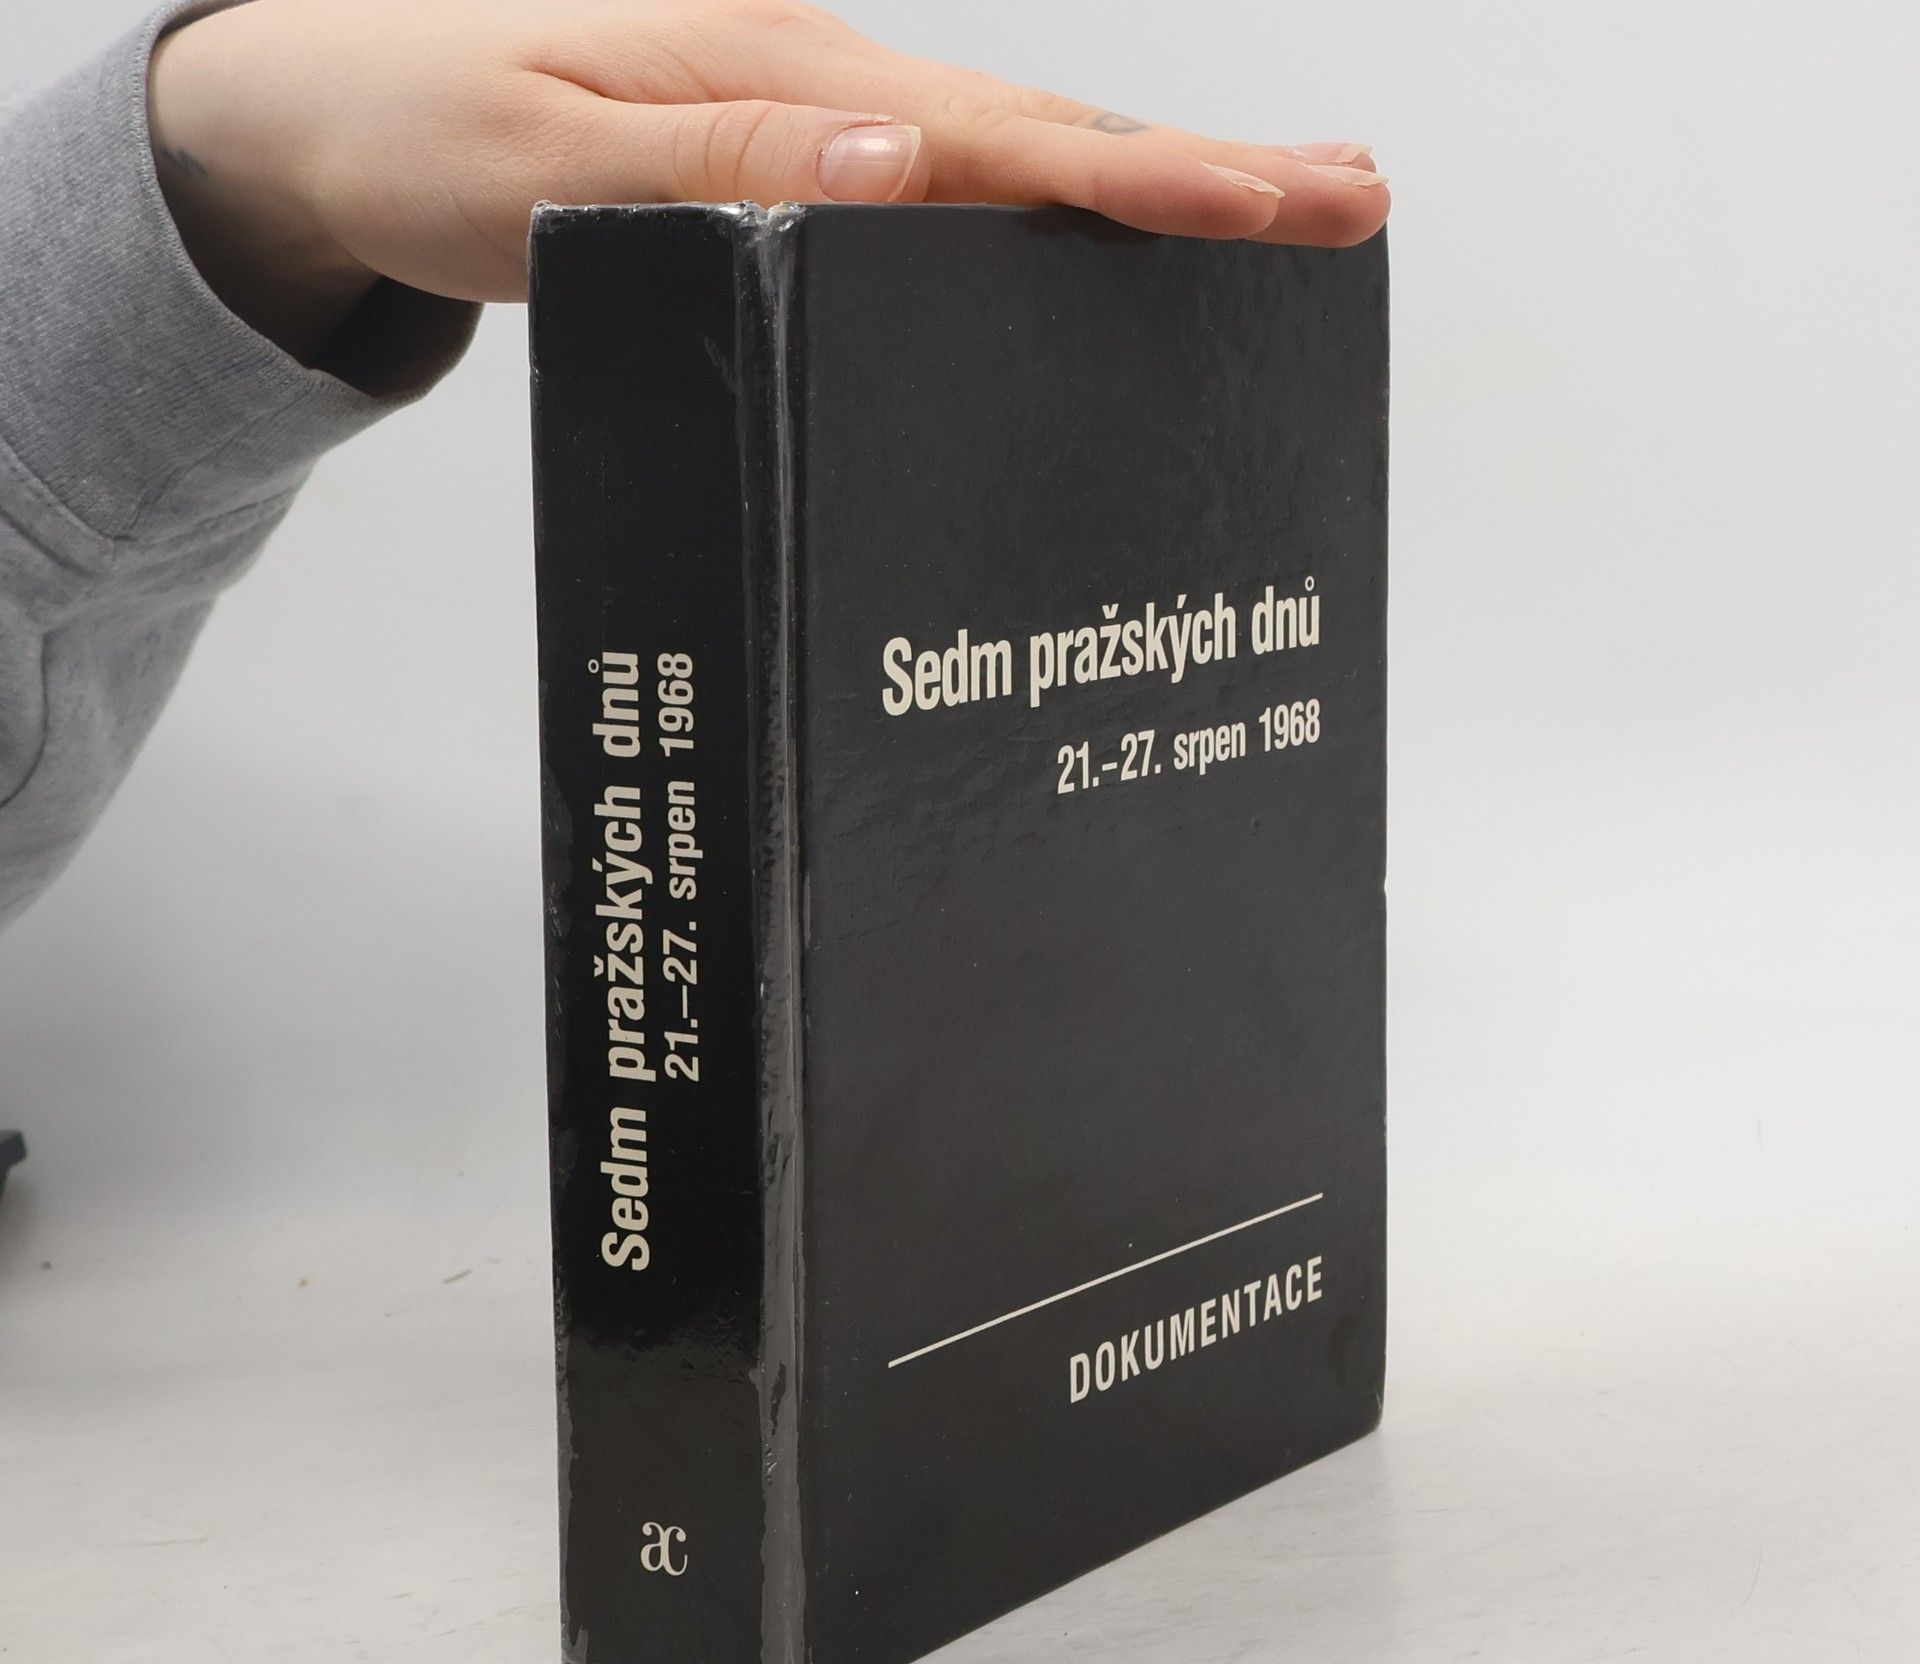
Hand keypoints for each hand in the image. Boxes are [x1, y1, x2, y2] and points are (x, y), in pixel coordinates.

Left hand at [149, 0, 1386, 361]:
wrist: (337, 117)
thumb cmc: (433, 136)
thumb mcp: (563, 160)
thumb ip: (736, 164)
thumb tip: (909, 164)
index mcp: (786, 84)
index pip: (1000, 142)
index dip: (1145, 179)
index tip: (1269, 203)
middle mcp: (824, 89)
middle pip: (1046, 135)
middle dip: (1207, 170)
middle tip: (1347, 198)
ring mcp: (819, 119)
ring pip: (1017, 154)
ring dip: (1156, 181)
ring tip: (1283, 204)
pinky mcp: (800, 158)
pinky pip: (955, 183)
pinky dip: (1057, 203)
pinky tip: (1110, 224)